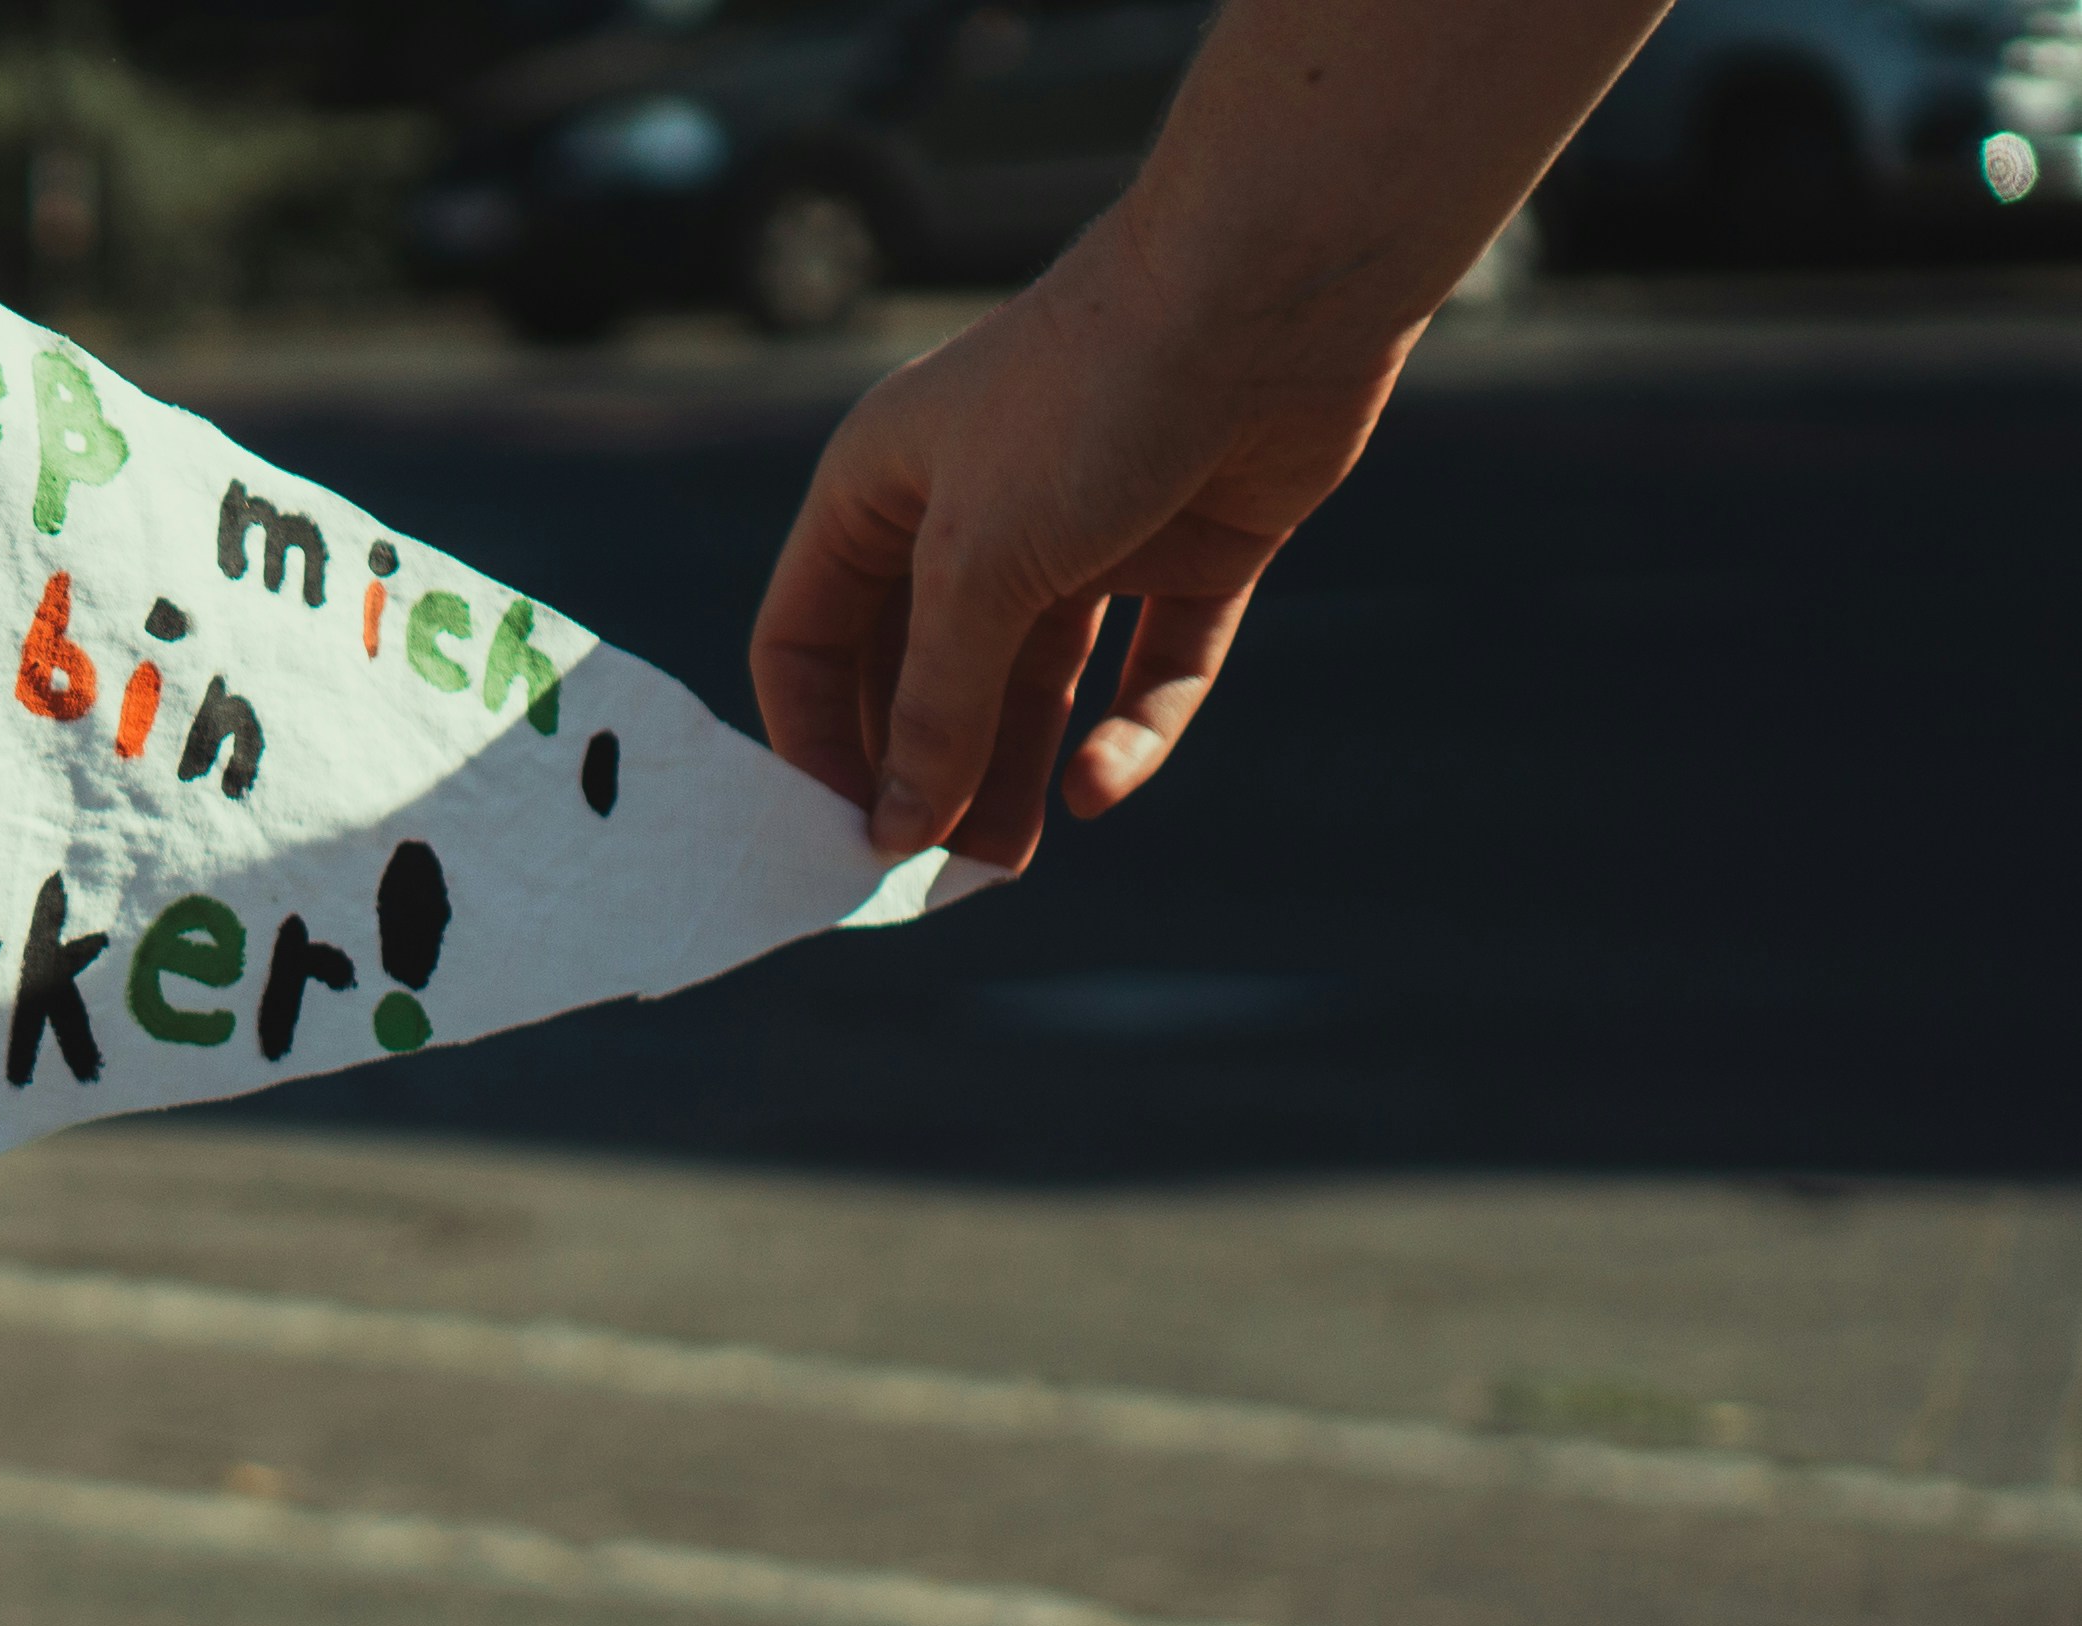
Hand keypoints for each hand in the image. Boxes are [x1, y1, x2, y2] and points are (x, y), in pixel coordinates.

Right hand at [751, 237, 1415, 870]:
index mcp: (883, 491)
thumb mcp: (978, 569)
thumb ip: (934, 708)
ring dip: (1014, 773)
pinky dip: (1129, 731)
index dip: (812, 739)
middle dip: (923, 773)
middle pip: (925, 676)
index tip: (833, 833)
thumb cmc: (1091, 398)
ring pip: (1035, 684)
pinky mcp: (1191, 546)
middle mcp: (974, 512)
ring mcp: (1088, 531)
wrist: (1274, 289)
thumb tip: (891, 831)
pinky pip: (1148, 666)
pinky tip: (1101, 790)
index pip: (811, 638)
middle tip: (924, 877)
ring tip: (1003, 868)